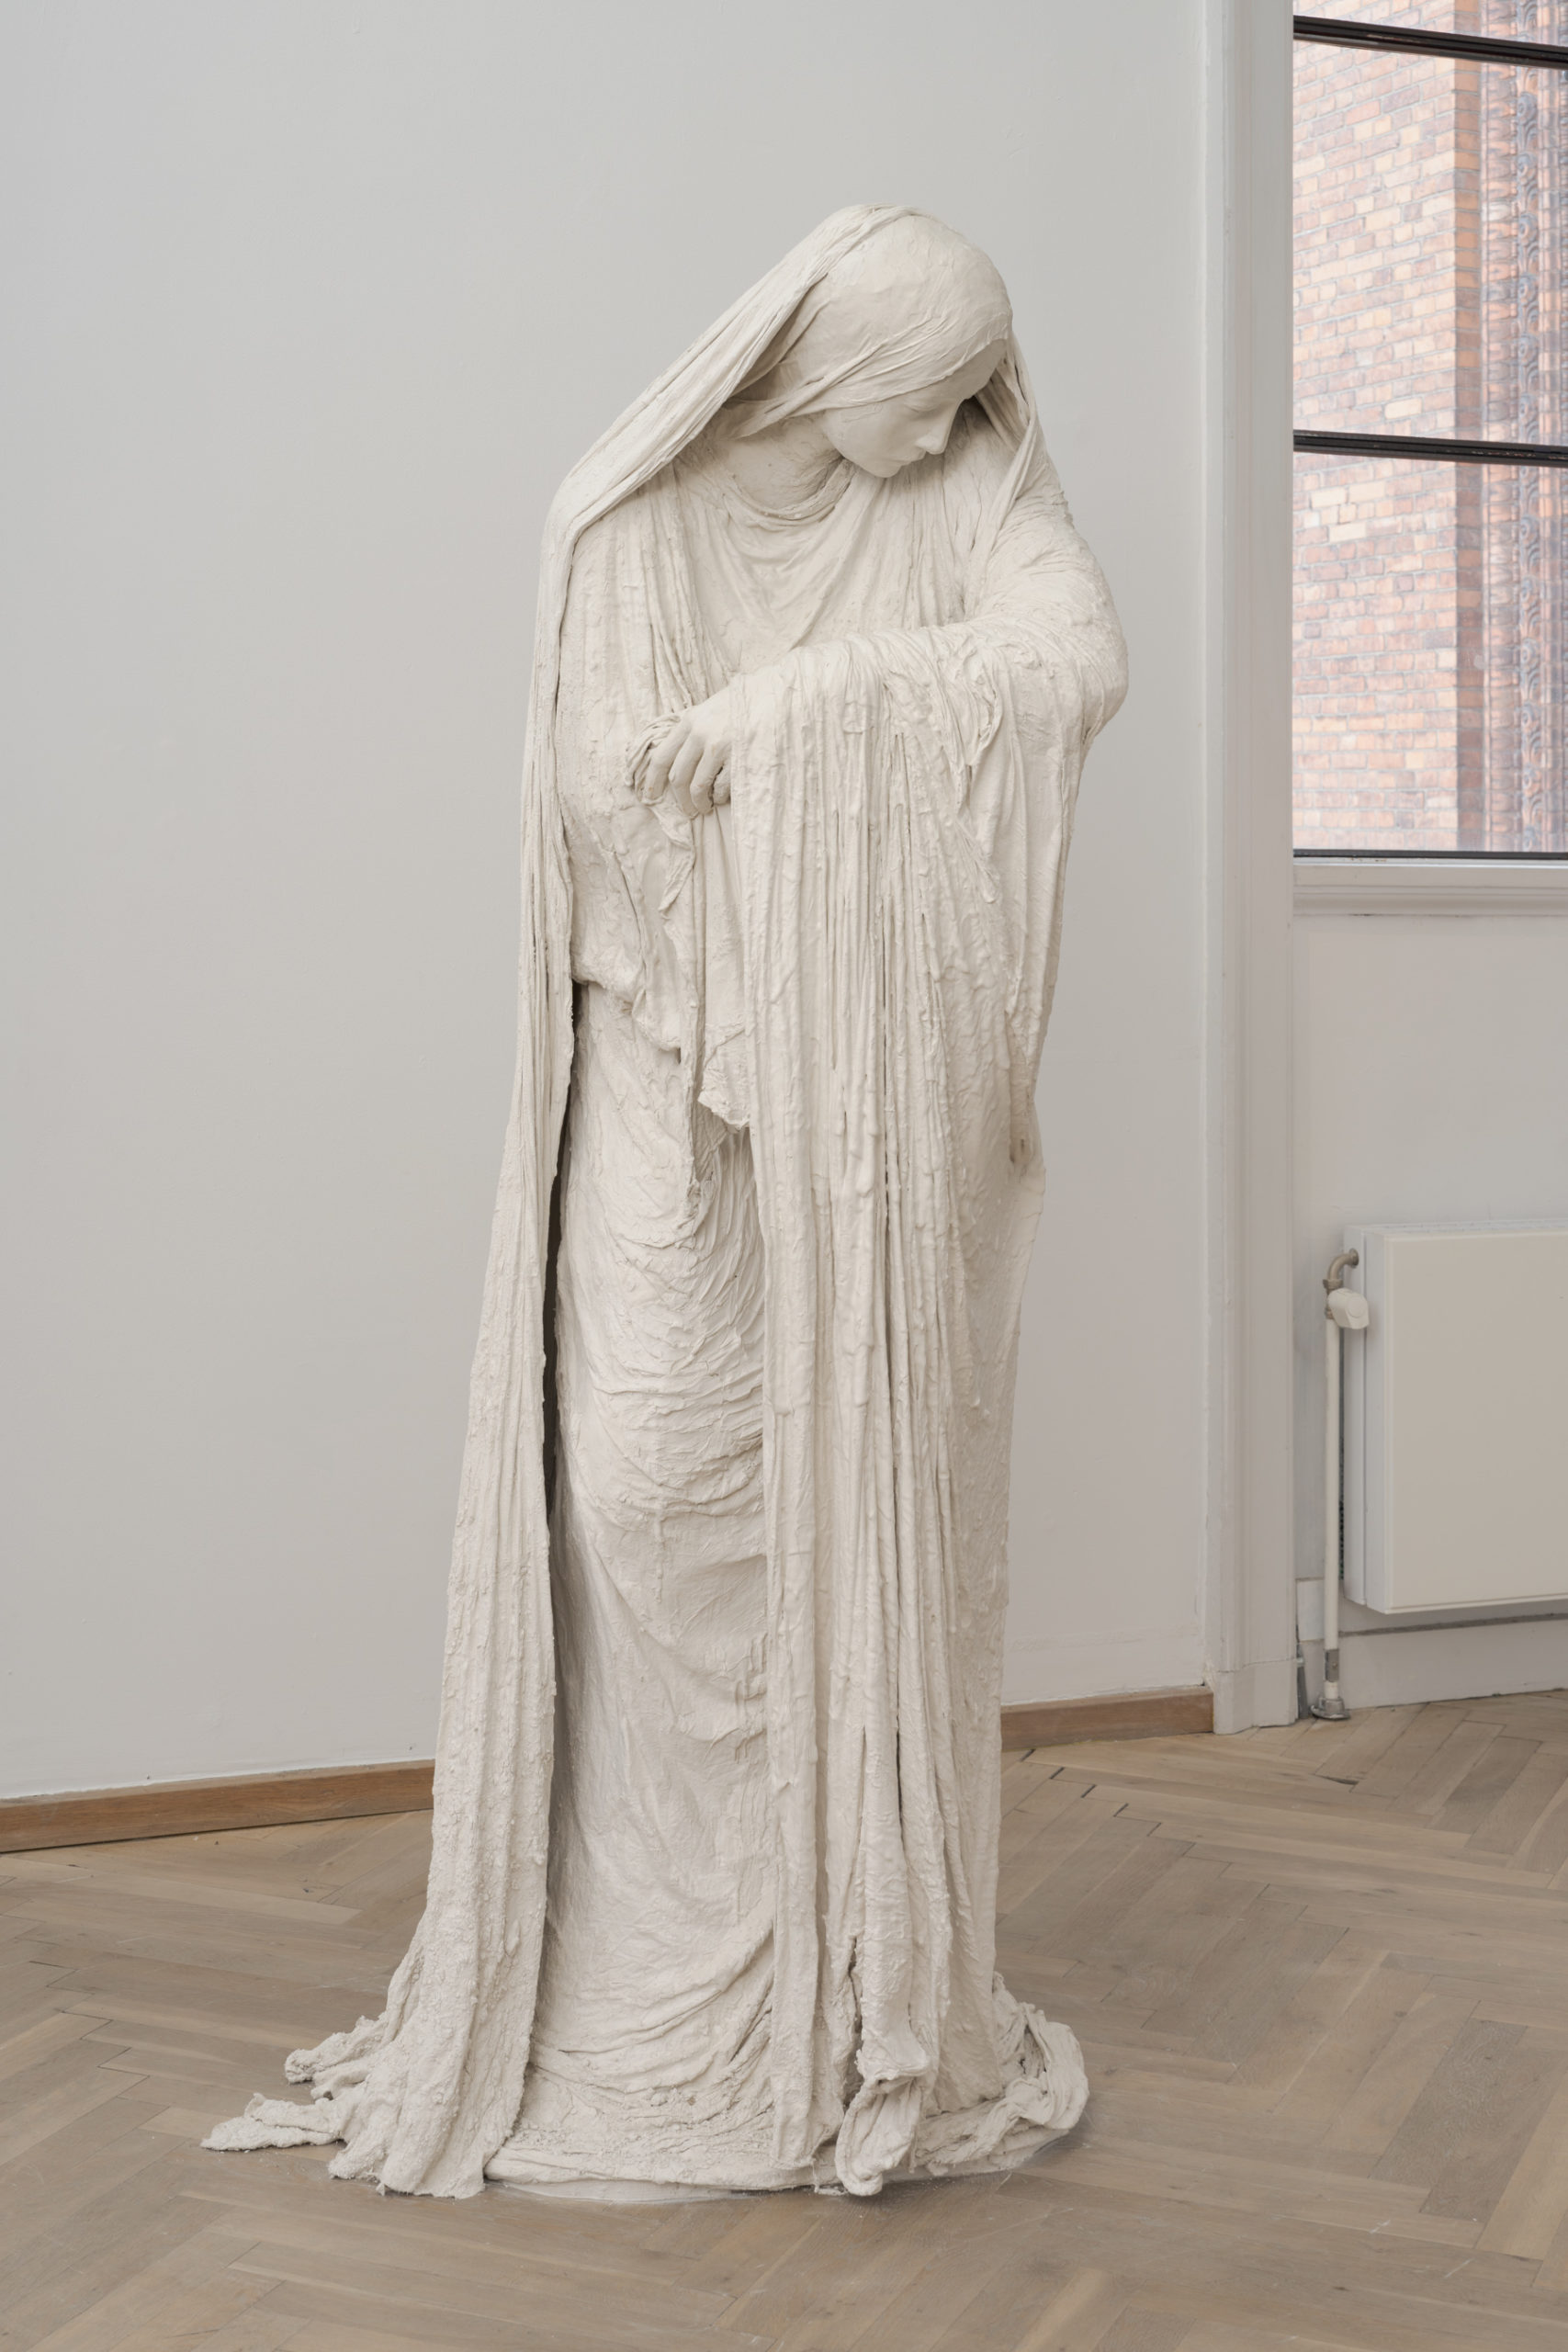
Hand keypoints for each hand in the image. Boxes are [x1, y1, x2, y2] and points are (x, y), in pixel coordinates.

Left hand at [641, 689, 733, 817]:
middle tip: (687, 810)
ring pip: (697, 787)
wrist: (777, 696)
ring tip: (706, 807)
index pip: (661, 756)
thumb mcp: (712, 709)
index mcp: (691, 721)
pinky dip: (720, 797)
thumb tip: (679, 758)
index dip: (652, 781)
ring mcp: (718, 747)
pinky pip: (720, 788)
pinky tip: (725, 796)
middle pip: (678, 777)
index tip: (651, 796)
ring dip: (700, 803)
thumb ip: (695, 729)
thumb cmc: (745, 704)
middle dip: (680, 800)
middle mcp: (700, 733)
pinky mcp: (737, 759)